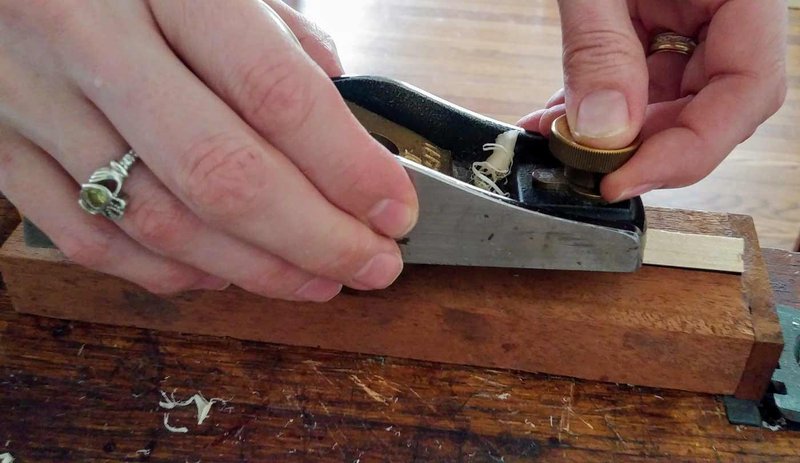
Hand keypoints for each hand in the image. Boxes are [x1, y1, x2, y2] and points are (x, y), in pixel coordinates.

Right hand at [0, 0, 417, 300]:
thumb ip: (270, 31)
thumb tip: (332, 101)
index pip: (275, 93)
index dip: (348, 168)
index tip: (394, 211)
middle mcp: (88, 39)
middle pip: (223, 176)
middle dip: (315, 239)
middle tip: (372, 265)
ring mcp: (32, 99)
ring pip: (160, 223)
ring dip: (255, 269)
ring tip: (317, 280)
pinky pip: (89, 240)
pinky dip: (168, 273)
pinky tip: (224, 274)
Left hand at [519, 0, 786, 201]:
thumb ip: (600, 49)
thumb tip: (603, 133)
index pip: (749, 89)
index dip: (690, 149)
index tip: (624, 180)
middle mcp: (731, 10)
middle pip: (711, 107)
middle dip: (643, 147)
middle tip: (584, 166)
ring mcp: (697, 20)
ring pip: (671, 104)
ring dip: (614, 135)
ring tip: (559, 141)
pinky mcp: (660, 25)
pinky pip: (642, 81)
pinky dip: (600, 106)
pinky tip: (560, 118)